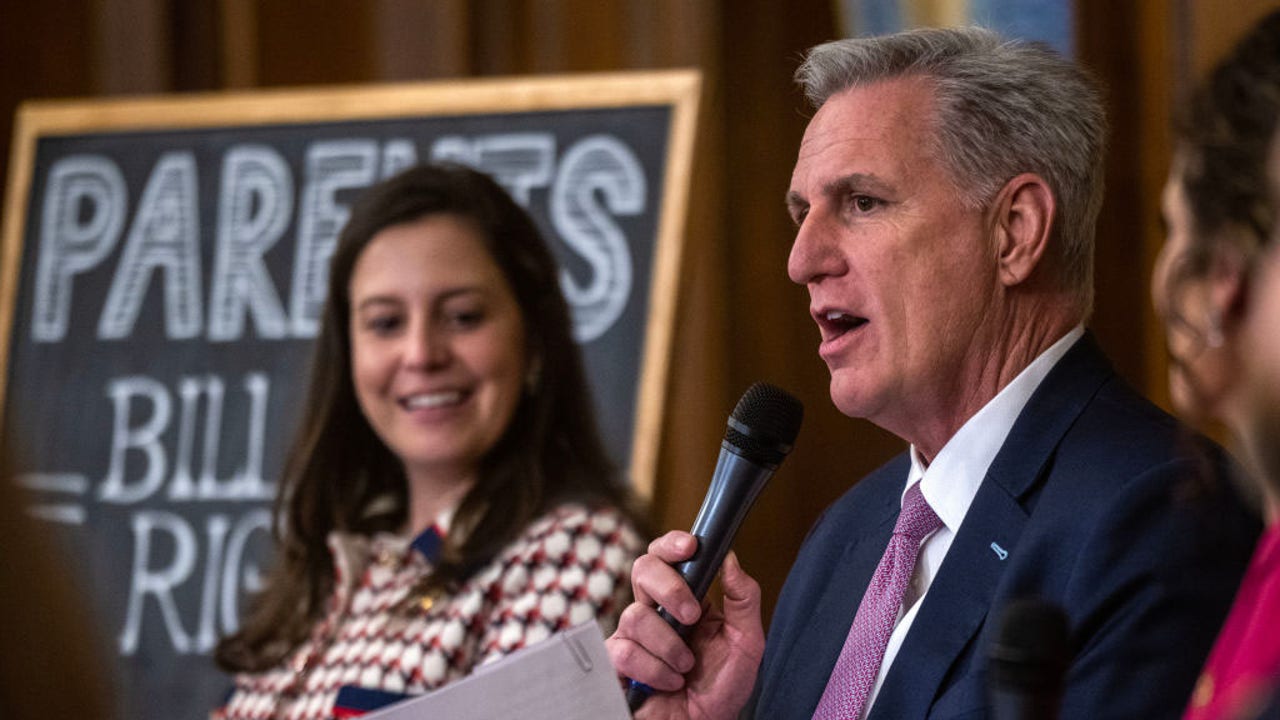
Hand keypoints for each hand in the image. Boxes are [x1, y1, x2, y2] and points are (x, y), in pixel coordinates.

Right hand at [606, 531, 764, 719]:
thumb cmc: (723, 688)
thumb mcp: (747, 642)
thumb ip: (743, 600)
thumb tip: (731, 558)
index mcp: (685, 598)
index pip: (667, 556)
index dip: (671, 544)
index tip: (690, 547)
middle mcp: (655, 610)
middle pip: (642, 569)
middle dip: (669, 588)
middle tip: (692, 616)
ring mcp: (633, 636)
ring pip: (636, 616)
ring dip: (669, 645)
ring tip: (686, 667)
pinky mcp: (616, 663)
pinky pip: (624, 652)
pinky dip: (654, 670)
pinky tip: (668, 683)